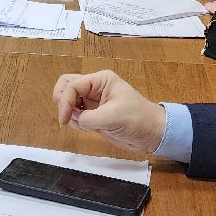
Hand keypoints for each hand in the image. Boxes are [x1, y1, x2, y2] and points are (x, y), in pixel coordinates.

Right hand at [51, 70, 166, 154]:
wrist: (153, 135)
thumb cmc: (139, 120)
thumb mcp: (112, 117)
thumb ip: (88, 118)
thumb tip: (75, 120)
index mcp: (101, 80)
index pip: (72, 86)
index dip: (64, 102)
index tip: (64, 120)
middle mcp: (94, 88)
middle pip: (66, 86)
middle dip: (62, 102)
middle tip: (66, 117)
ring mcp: (93, 102)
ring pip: (68, 101)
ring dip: (69, 113)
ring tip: (84, 124)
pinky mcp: (94, 115)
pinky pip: (75, 115)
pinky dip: (75, 122)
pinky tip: (88, 128)